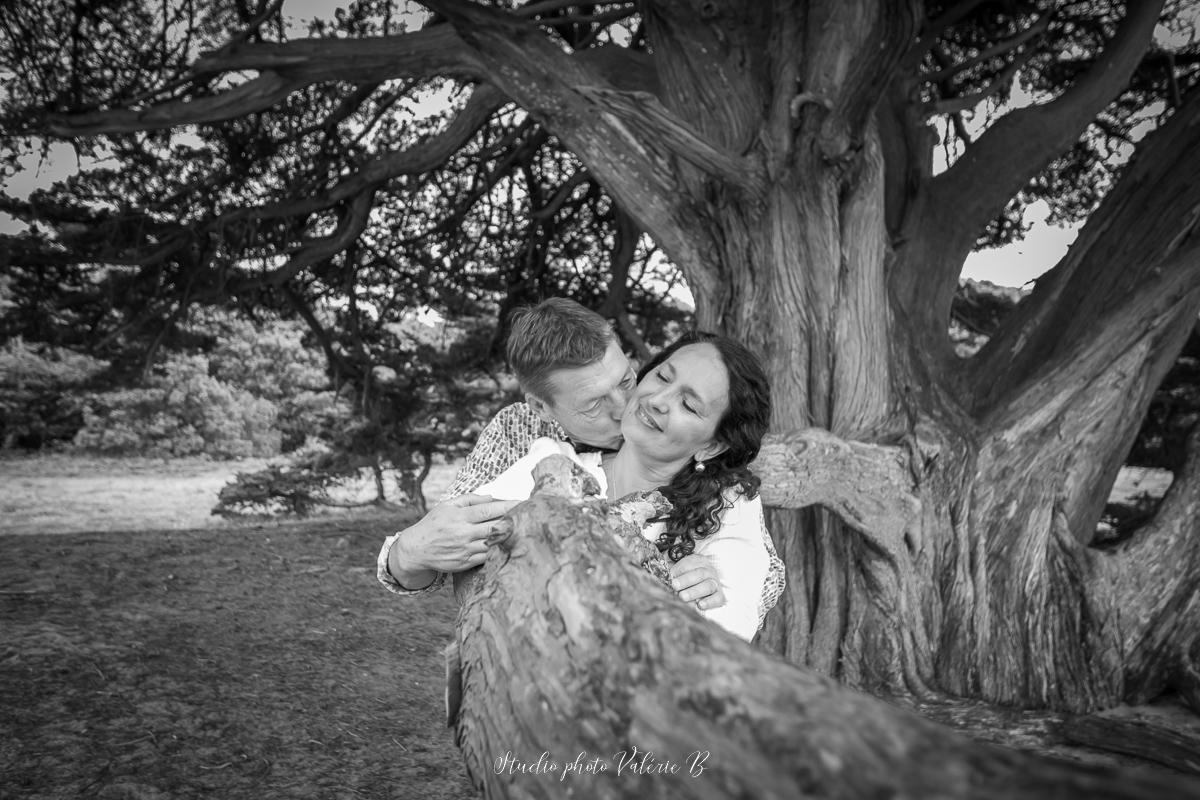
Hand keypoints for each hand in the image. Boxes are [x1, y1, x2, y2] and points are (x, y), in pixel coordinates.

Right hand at [388, 494, 519, 585]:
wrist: (417, 550)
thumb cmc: (434, 524)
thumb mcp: (447, 505)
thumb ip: (470, 499)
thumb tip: (492, 497)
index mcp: (460, 516)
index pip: (489, 509)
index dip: (509, 505)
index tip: (524, 502)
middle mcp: (463, 533)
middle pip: (495, 527)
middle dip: (514, 520)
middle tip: (532, 515)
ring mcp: (465, 550)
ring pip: (494, 544)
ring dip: (509, 537)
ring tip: (525, 530)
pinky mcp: (465, 564)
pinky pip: (488, 557)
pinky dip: (499, 551)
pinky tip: (509, 545)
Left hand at [670, 554, 724, 610]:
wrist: (702, 586)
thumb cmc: (687, 580)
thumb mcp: (680, 573)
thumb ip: (674, 576)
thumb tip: (666, 582)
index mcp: (698, 562)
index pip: (689, 564)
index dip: (679, 570)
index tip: (670, 578)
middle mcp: (709, 571)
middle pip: (699, 574)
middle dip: (686, 580)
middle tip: (674, 586)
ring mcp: (716, 583)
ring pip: (707, 586)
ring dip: (694, 592)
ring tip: (682, 597)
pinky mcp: (720, 596)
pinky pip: (717, 598)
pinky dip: (709, 602)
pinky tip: (700, 605)